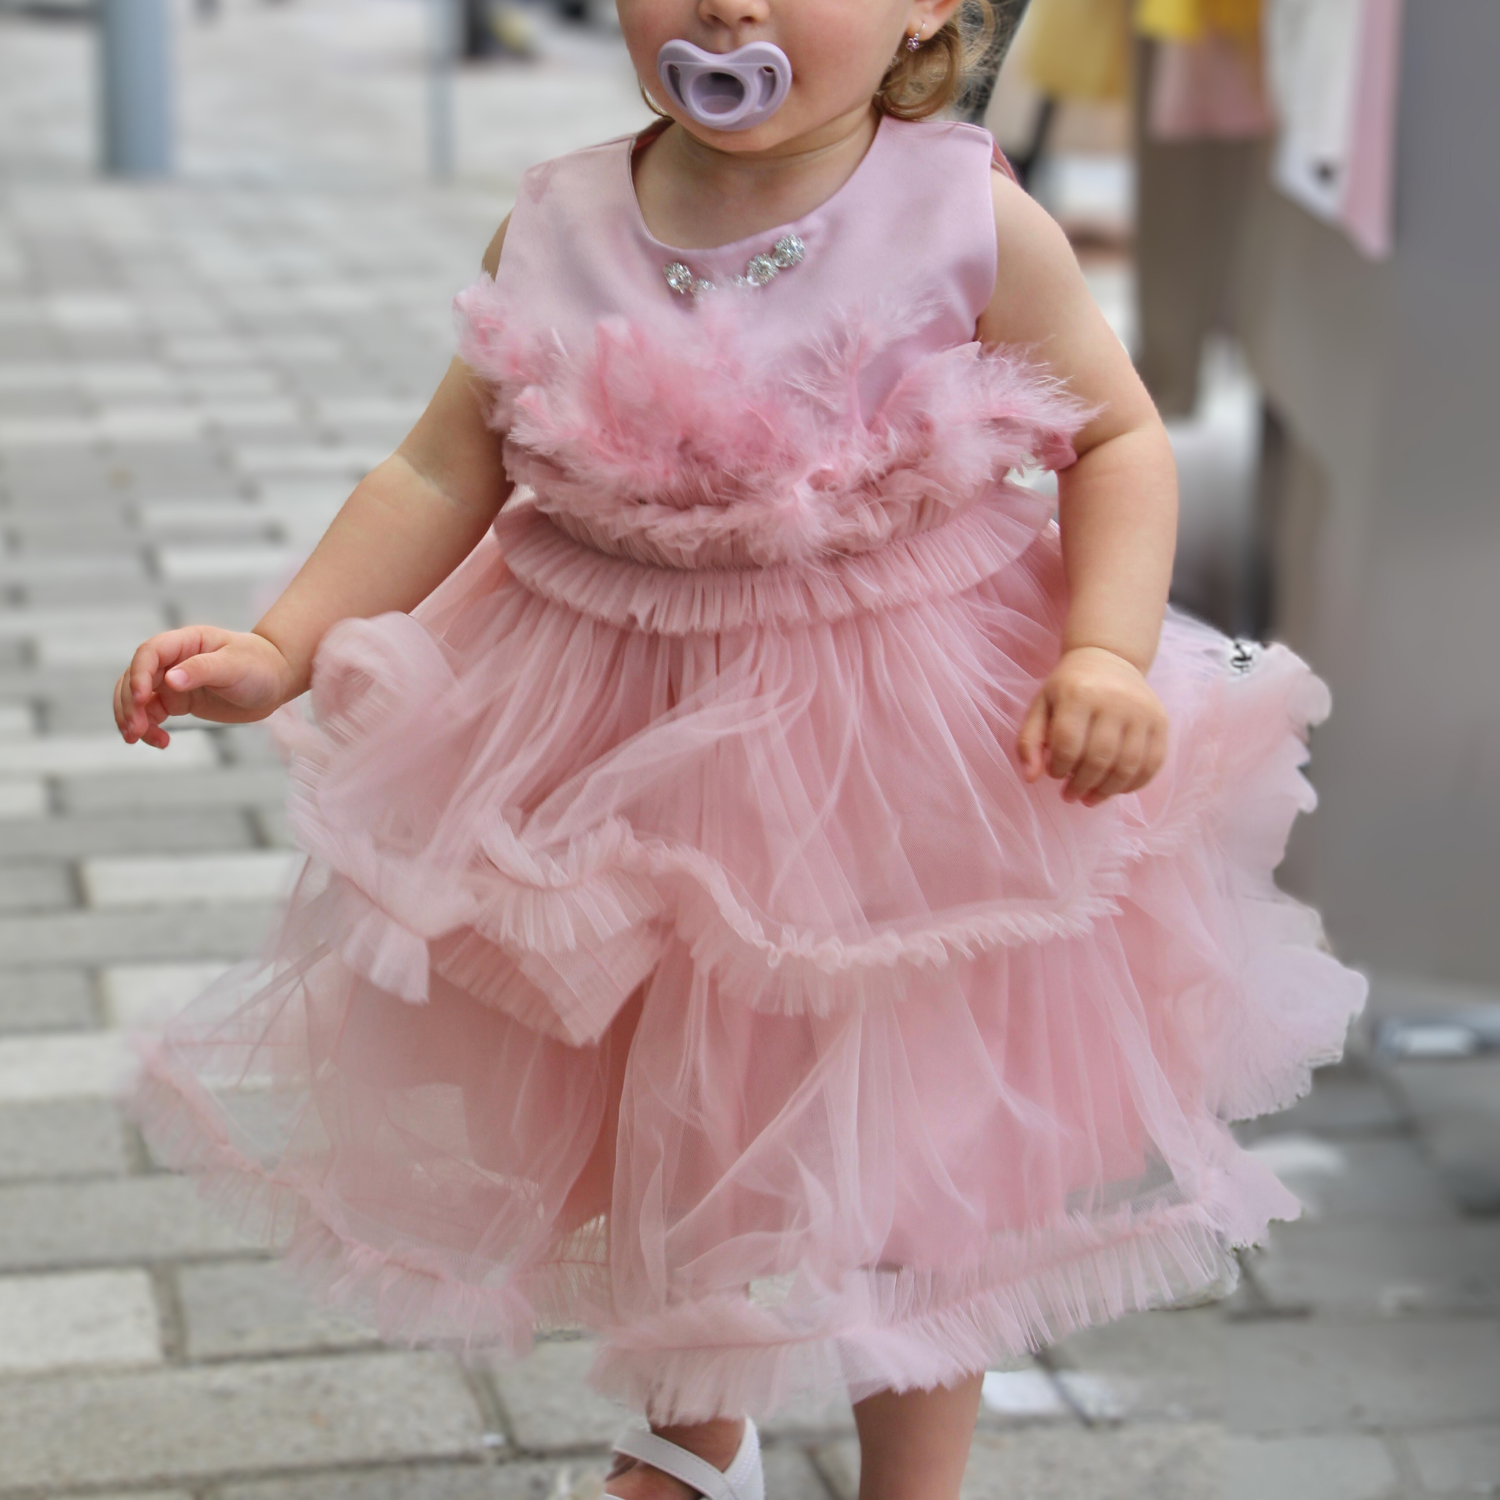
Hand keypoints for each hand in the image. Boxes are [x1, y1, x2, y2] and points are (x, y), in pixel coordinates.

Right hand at [114, 627, 297, 748]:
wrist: (276, 680)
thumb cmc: (260, 665)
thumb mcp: (235, 666)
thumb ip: (202, 670)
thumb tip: (170, 680)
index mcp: (185, 642)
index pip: (149, 653)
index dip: (139, 675)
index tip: (141, 699)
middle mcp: (173, 660)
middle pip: (135, 677)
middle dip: (129, 703)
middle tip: (135, 730)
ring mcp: (173, 681)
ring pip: (137, 698)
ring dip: (131, 717)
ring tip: (138, 739)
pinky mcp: (178, 701)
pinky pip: (151, 713)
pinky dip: (149, 728)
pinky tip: (161, 741)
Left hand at [1016, 646, 1167, 806]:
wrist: (1108, 658)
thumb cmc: (1068, 688)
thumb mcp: (1040, 706)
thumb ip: (1029, 741)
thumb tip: (1031, 779)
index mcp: (1079, 693)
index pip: (1067, 744)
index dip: (1058, 768)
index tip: (1054, 775)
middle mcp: (1114, 700)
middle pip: (1099, 758)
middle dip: (1081, 785)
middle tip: (1070, 795)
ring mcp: (1142, 710)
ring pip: (1128, 766)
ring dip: (1107, 791)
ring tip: (1090, 799)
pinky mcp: (1160, 720)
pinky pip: (1153, 763)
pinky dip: (1134, 784)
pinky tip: (1116, 790)